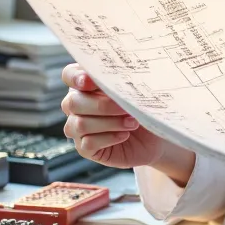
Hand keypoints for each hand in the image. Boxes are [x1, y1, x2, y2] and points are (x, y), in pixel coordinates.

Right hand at [60, 64, 194, 180]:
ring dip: (109, 123)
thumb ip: (122, 81)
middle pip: (73, 102)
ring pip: (80, 124)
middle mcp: (77, 106)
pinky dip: (109, 137)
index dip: (75, 77)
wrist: (155, 137)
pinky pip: (88, 143)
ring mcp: (78, 128)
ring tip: (132, 122)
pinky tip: (124, 135)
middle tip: (126, 107)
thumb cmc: (143, 108)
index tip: (88, 80)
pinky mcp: (85, 149)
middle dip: (102, 105)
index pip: (69, 75)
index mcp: (86, 85)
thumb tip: (118, 79)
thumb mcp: (136, 91)